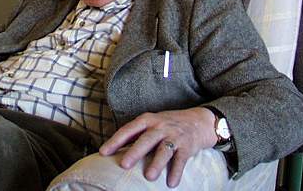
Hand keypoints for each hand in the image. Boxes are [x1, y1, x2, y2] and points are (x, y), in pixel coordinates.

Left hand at [99, 107, 217, 187]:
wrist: (199, 121)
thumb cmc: (168, 124)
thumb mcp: (151, 122)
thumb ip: (136, 134)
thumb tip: (114, 148)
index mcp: (148, 120)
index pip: (129, 130)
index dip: (116, 141)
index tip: (103, 152)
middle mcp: (160, 126)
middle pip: (146, 139)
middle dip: (135, 152)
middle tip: (123, 165)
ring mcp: (174, 136)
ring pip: (164, 150)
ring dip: (156, 164)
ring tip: (149, 177)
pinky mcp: (188, 146)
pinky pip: (181, 160)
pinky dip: (176, 172)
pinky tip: (171, 184)